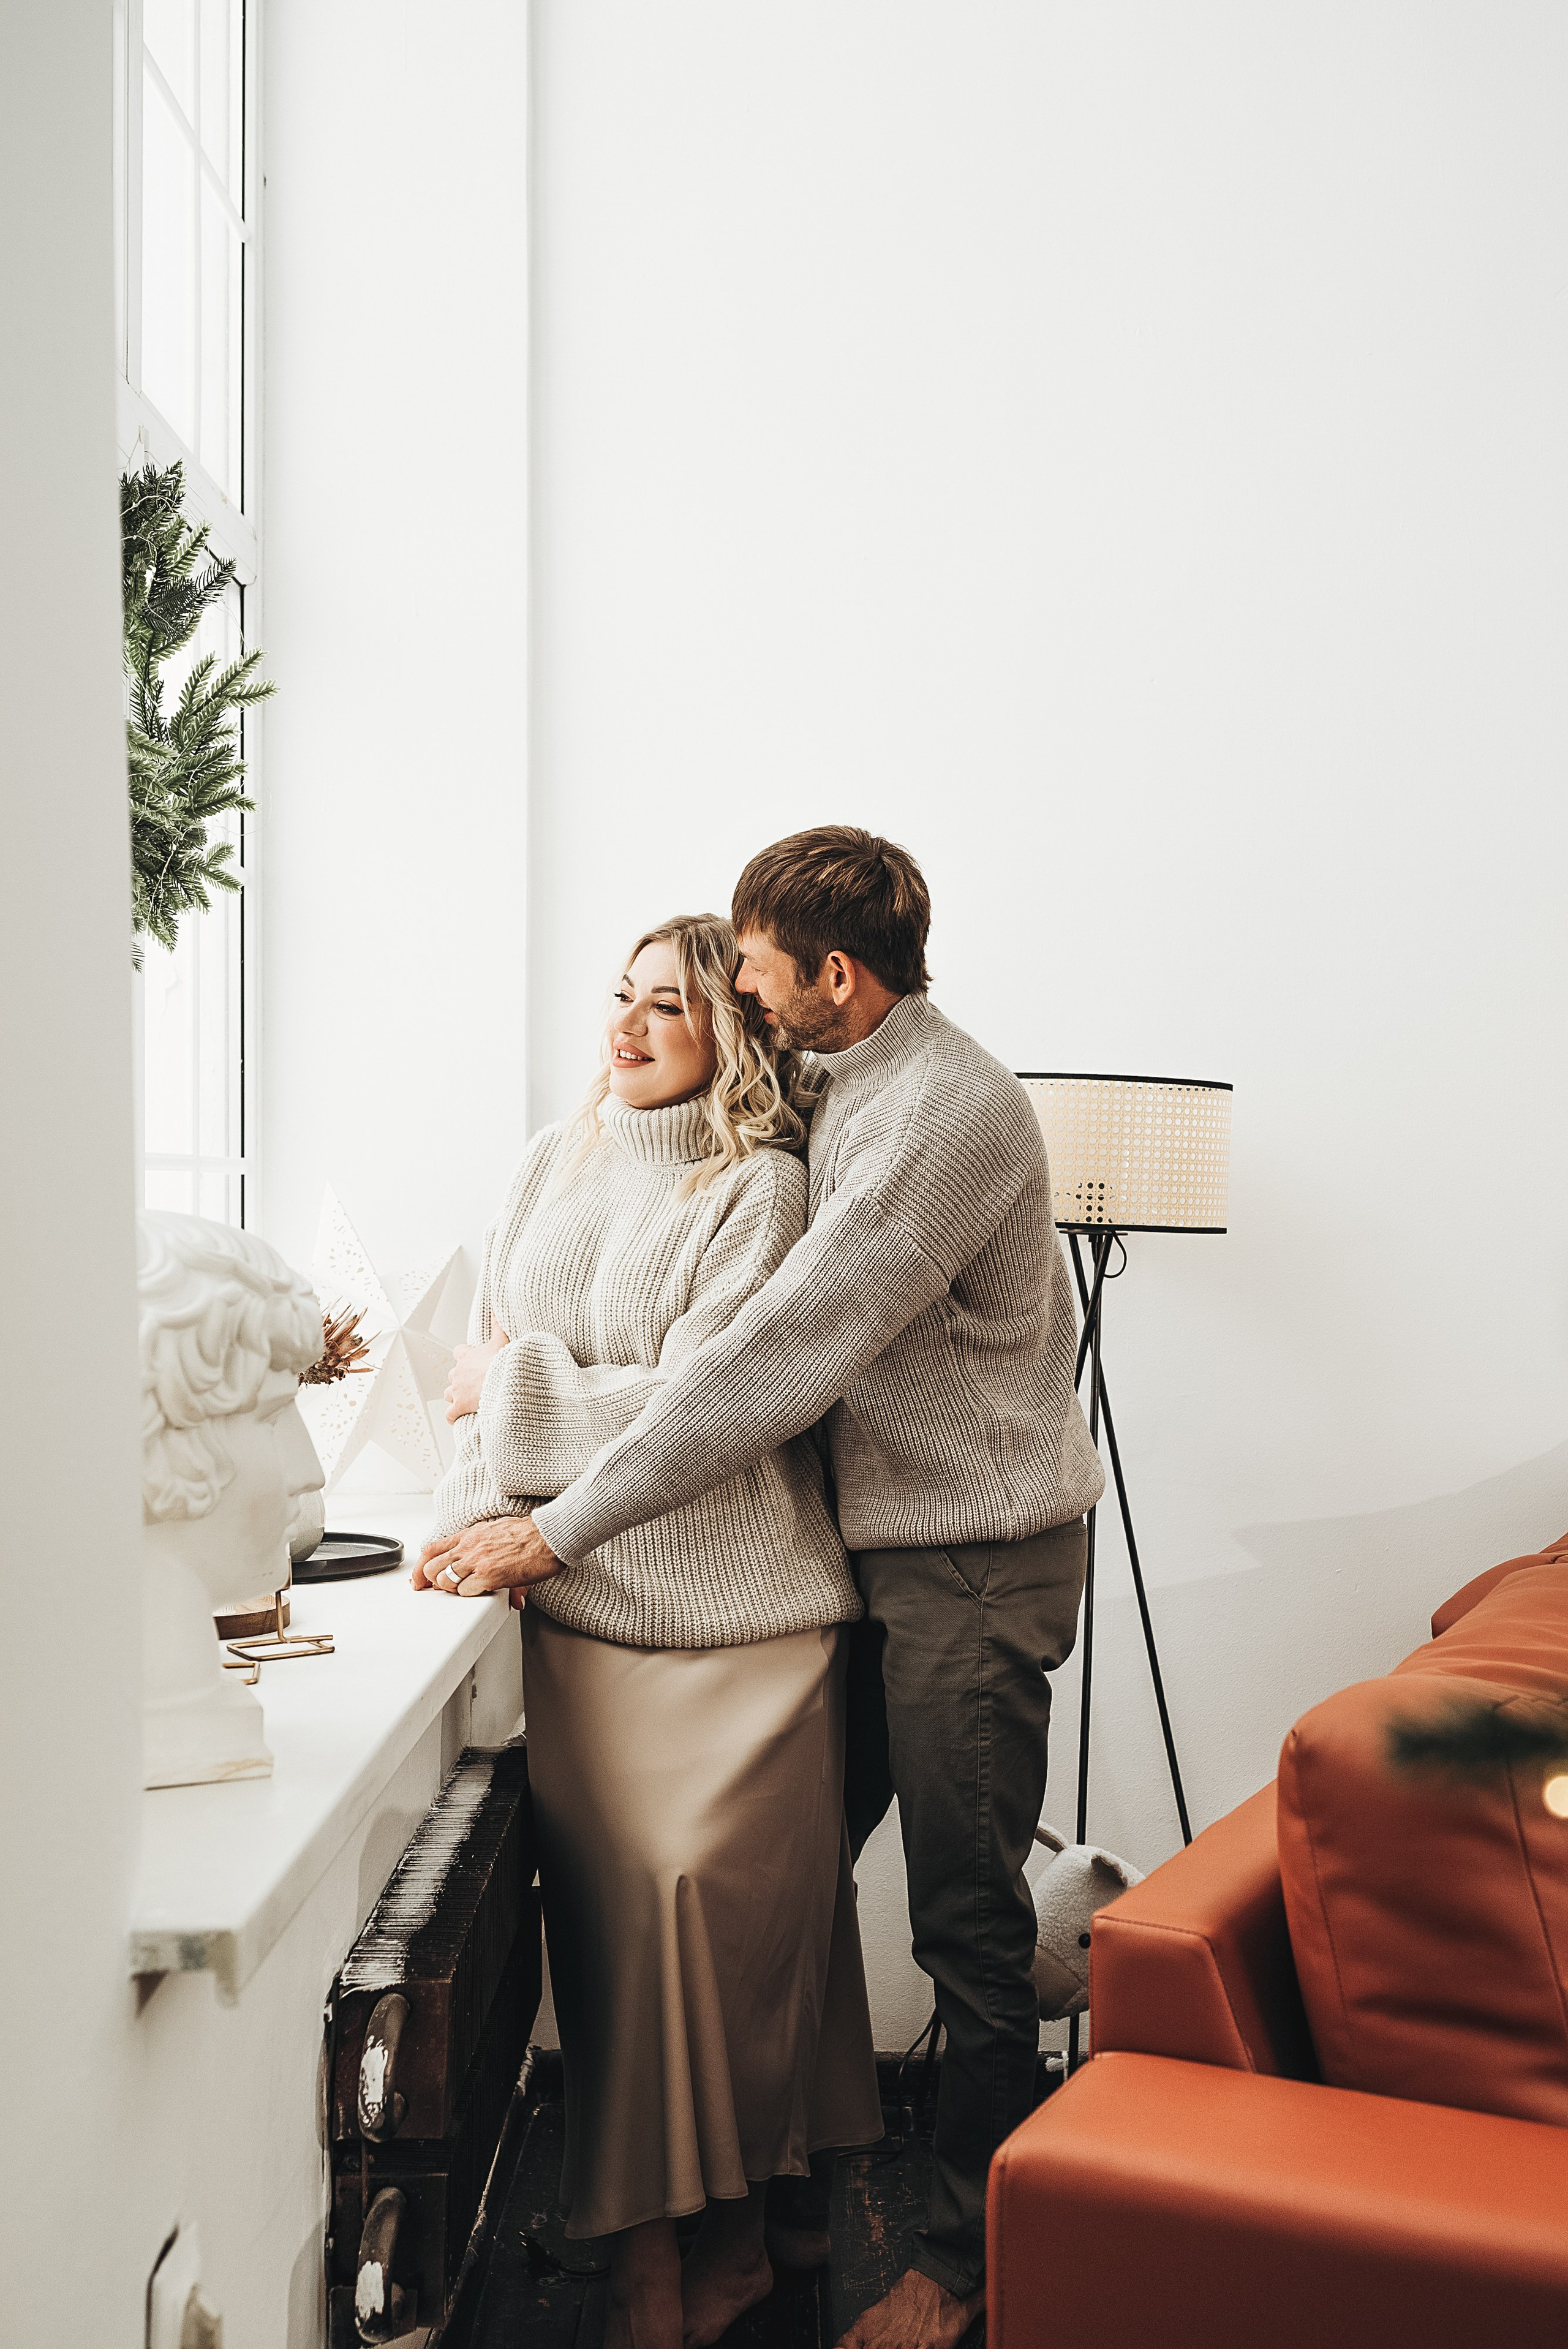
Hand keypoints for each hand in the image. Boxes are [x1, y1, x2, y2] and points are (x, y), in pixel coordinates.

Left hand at [412, 1514, 560, 1597]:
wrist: (550, 1536)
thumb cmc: (531, 1534)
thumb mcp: (499, 1533)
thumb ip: (487, 1551)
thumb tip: (484, 1569)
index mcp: (469, 1534)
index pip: (432, 1549)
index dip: (421, 1568)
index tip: (419, 1580)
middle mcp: (469, 1546)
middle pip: (432, 1567)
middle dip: (434, 1582)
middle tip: (443, 1590)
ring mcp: (477, 1561)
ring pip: (444, 1580)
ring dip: (452, 1589)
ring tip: (466, 1589)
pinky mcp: (489, 1575)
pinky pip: (465, 1591)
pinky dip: (470, 1595)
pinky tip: (482, 1591)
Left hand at [444, 1324, 508, 1422]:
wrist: (503, 1381)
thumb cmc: (502, 1362)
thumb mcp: (501, 1340)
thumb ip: (497, 1326)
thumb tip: (495, 1311)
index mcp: (467, 1356)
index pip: (459, 1353)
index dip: (464, 1357)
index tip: (471, 1360)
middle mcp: (458, 1372)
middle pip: (452, 1374)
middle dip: (460, 1379)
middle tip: (472, 1383)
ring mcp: (457, 1390)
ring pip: (448, 1393)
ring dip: (455, 1396)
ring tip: (465, 1400)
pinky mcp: (459, 1405)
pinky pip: (450, 1414)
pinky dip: (453, 1416)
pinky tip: (457, 1418)